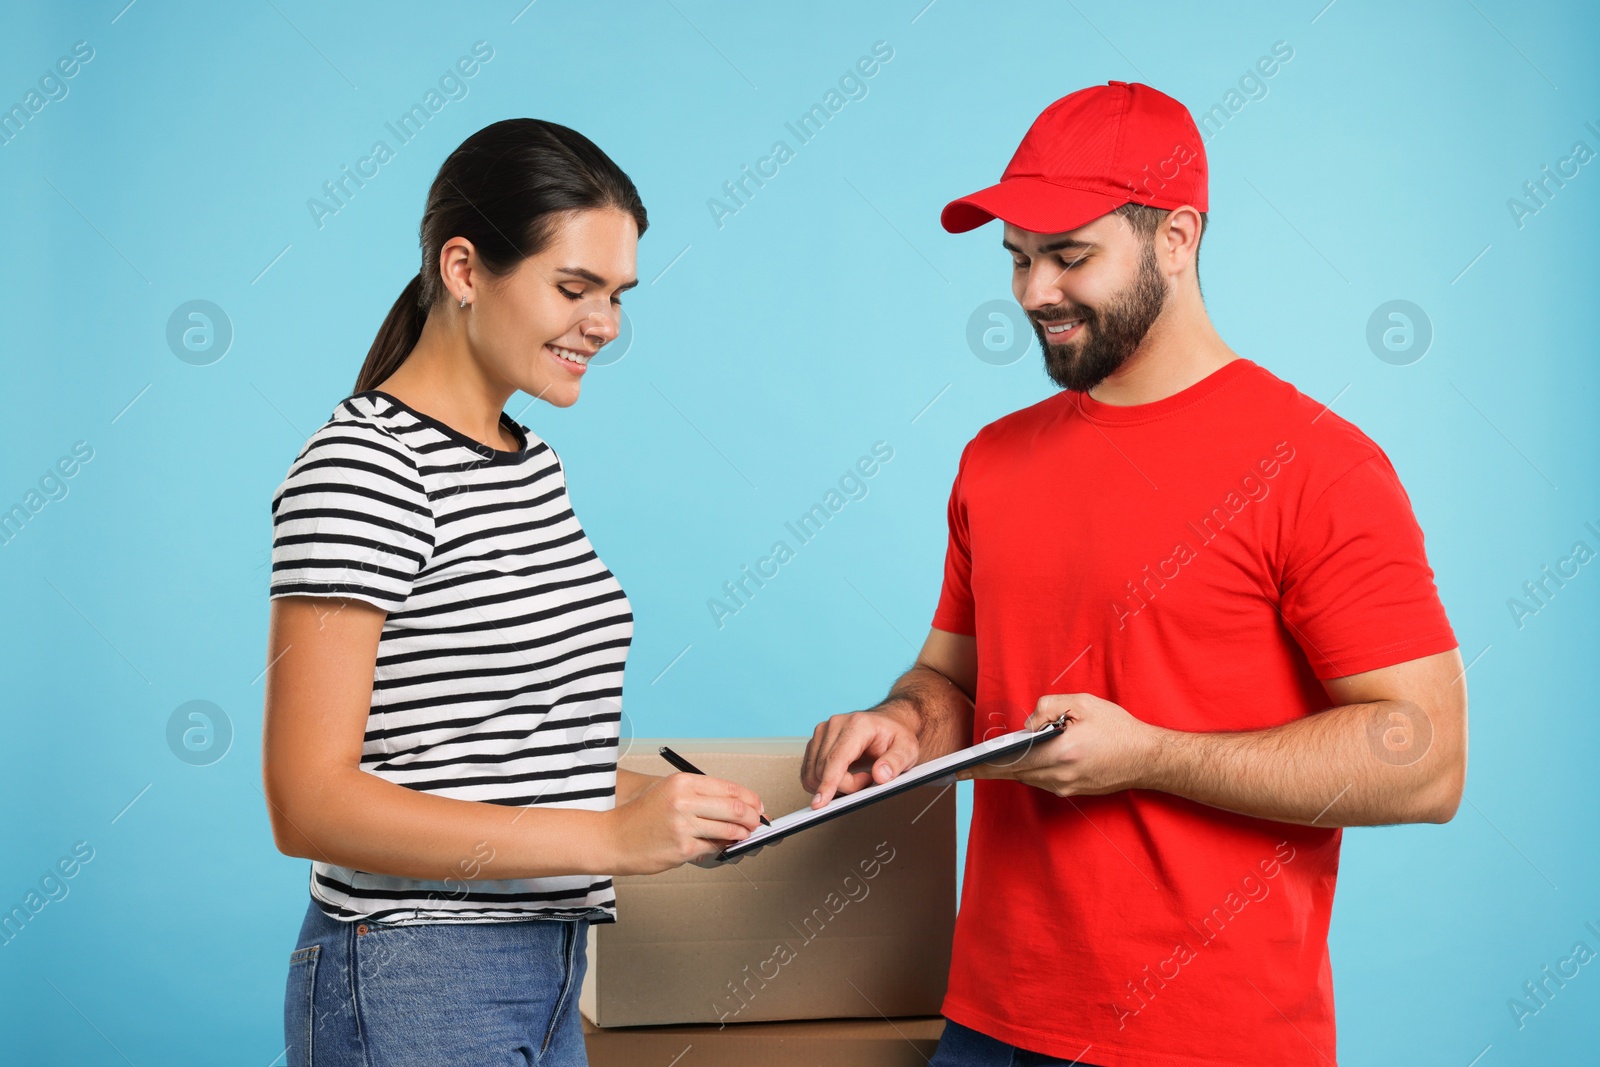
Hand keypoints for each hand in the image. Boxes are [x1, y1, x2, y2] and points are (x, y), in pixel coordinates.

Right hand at [602, 772, 764, 874]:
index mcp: (682, 782)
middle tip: (757, 822)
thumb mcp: (669, 793)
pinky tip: (723, 844)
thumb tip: (738, 805)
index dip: (750, 798)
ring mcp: (683, 826)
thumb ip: (701, 796)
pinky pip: (713, 847)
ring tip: (744, 835)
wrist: (613, 838)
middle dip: (753, 817)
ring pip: (729, 829)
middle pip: (735, 808)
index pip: (729, 787)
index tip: (758, 805)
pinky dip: (723, 846)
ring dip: (742, 834)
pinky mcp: (682, 848)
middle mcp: (683, 800)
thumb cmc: (641, 816)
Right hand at [801, 704, 920, 807]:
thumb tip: (880, 775)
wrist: (888, 723)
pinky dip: (824, 782)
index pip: (836, 759)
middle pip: (824, 769)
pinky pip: (810, 771)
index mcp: (856, 724)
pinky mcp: (815, 741)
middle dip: (845, 786)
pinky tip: (843, 777)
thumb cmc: (896, 735)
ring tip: (858, 777)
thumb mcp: (908, 749)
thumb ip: (896, 762)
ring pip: (813, 773)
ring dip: (833, 785)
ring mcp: (822, 732)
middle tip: (868, 781)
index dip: (828, 783)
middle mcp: (834, 725)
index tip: (821, 803)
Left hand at [957, 693, 1162, 797]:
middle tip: (963, 767)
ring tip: (987, 762)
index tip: (961, 768)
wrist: (1147, 758)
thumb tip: (1026, 726)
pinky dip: (1027, 772)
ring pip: (1026, 779)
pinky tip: (1020, 763)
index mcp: (1061, 752)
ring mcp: (1066, 787)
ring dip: (1008, 770)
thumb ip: (1048, 708)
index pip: (1011, 761)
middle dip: (989, 769)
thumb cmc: (1117, 727)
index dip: (983, 765)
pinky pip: (1040, 782)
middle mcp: (1060, 775)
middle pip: (1014, 773)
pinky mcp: (1072, 792)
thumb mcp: (1083, 703)